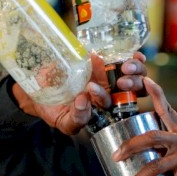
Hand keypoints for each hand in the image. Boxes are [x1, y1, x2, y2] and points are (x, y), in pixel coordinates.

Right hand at [12, 52, 147, 134]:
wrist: (40, 88)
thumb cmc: (54, 109)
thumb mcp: (64, 120)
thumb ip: (76, 119)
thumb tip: (84, 102)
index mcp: (108, 106)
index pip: (124, 105)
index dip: (122, 100)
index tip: (102, 90)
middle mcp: (113, 90)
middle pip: (136, 88)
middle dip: (134, 83)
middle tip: (122, 82)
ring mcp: (111, 72)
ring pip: (135, 72)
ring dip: (135, 69)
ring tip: (125, 66)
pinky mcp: (104, 57)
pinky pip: (126, 55)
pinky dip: (133, 56)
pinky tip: (134, 54)